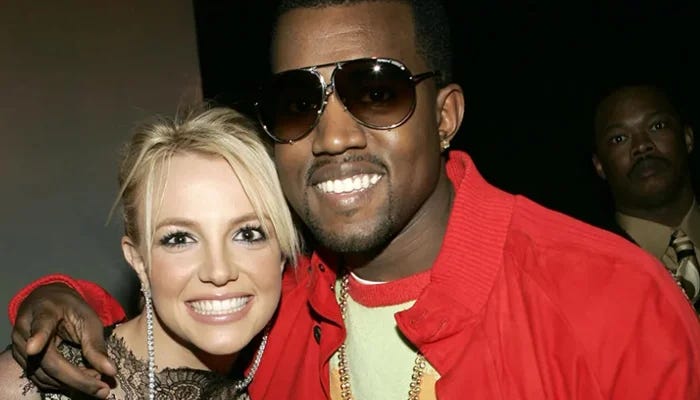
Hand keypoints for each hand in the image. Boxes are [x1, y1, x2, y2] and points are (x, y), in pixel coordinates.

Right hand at [11, 283, 116, 398]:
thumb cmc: (71, 309)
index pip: (41, 325)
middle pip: (47, 361)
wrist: (48, 303)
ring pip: (43, 374)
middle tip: (102, 389)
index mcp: (44, 311)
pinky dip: (62, 383)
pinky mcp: (22, 361)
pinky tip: (81, 381)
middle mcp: (26, 330)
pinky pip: (41, 378)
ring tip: (96, 383)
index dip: (38, 337)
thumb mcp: (88, 319)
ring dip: (71, 383)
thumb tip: (110, 371)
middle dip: (76, 379)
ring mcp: (20, 348)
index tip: (33, 348)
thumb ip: (96, 344)